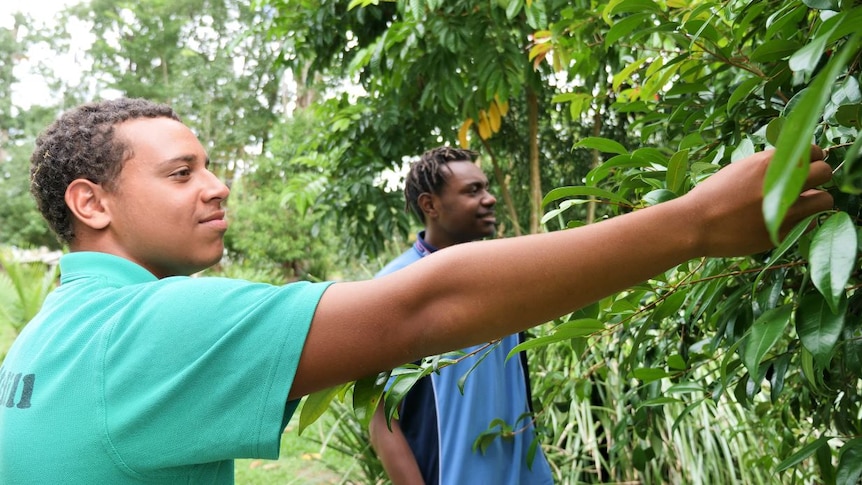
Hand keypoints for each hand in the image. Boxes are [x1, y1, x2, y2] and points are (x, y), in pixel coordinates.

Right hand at [685, 146, 833, 256]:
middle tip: (808, 186)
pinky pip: (809, 224)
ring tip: (800, 205)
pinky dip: (802, 222)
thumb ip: (768, 167)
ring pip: (825, 200)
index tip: (805, 166)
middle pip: (825, 172)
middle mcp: (782, 183)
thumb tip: (793, 166)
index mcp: (769, 162)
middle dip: (819, 178)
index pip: (813, 152)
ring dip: (816, 201)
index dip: (811, 159)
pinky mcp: (783, 231)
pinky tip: (785, 221)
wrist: (695, 224)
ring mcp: (785, 209)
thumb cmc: (712, 196)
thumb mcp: (739, 170)